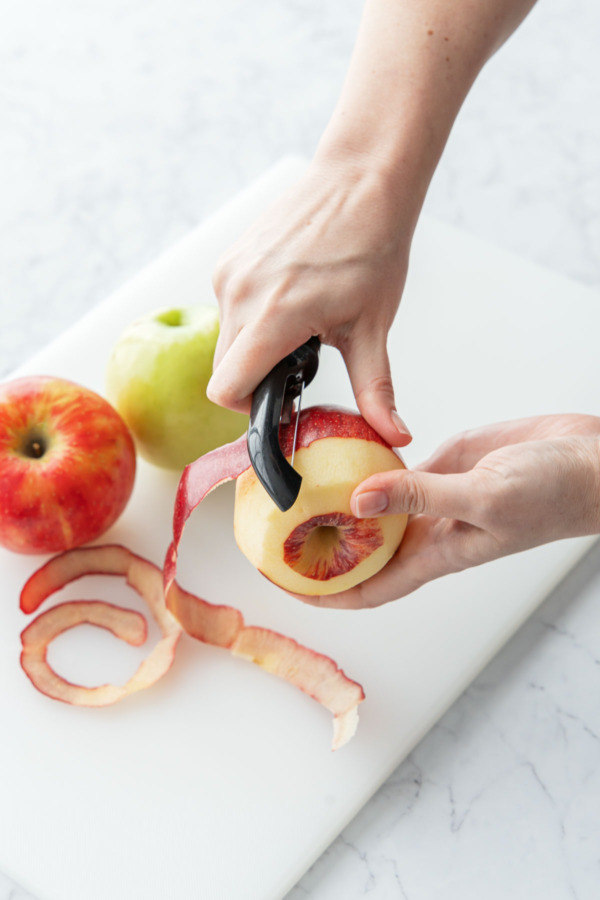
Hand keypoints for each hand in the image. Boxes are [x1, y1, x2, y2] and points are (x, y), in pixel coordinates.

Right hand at [208, 155, 412, 447]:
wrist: (362, 179)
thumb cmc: (372, 246)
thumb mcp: (372, 327)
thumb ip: (374, 388)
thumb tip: (395, 435)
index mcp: (274, 316)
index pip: (227, 389)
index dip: (250, 407)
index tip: (281, 399)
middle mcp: (240, 293)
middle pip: (225, 368)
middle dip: (257, 377)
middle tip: (301, 361)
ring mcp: (231, 273)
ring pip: (226, 337)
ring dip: (255, 345)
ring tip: (301, 322)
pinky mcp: (230, 258)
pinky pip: (229, 306)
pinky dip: (252, 316)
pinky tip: (291, 296)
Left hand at [304, 414, 599, 608]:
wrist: (591, 460)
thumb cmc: (554, 493)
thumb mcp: (484, 496)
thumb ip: (421, 497)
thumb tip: (357, 501)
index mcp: (437, 553)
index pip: (368, 588)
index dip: (323, 595)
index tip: (280, 585)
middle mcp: (427, 530)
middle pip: (359, 552)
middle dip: (315, 548)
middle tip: (268, 530)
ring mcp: (431, 497)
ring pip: (371, 509)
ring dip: (334, 505)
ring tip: (288, 491)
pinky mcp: (441, 465)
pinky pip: (390, 470)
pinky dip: (362, 465)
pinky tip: (336, 450)